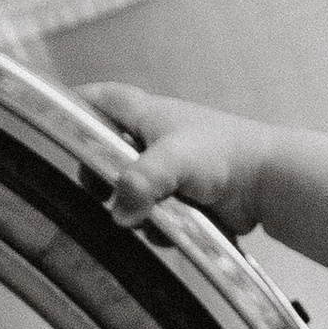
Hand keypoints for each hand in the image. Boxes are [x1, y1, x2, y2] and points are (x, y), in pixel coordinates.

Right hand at [82, 84, 279, 232]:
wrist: (271, 183)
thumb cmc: (227, 155)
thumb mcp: (173, 160)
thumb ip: (140, 181)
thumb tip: (119, 211)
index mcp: (148, 114)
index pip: (100, 99)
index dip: (76, 106)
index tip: (56, 121)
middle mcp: (156, 138)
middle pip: (108, 153)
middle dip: (101, 176)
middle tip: (97, 191)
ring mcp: (171, 169)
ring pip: (131, 191)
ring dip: (135, 209)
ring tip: (151, 215)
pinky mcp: (186, 197)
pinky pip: (156, 214)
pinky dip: (160, 225)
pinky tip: (173, 229)